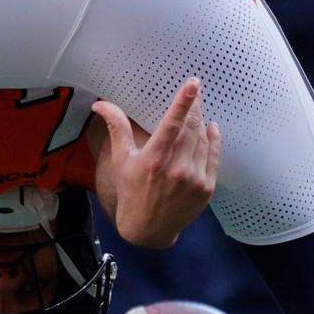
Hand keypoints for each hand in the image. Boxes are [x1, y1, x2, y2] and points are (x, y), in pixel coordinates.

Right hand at [92, 78, 220, 247]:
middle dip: (195, 106)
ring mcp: (194, 179)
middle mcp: (177, 169)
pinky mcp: (206, 188)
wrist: (148, 229)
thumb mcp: (121, 160)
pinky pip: (213, 156)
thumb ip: (116, 128)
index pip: (172, 124)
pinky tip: (210, 128)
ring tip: (197, 111)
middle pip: (192, 128)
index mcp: (154, 159)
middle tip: (196, 91)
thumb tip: (100, 104)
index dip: (184, 102)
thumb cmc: (132, 191)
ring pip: (203, 140)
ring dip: (202, 122)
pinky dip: (213, 140)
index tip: (193, 84)